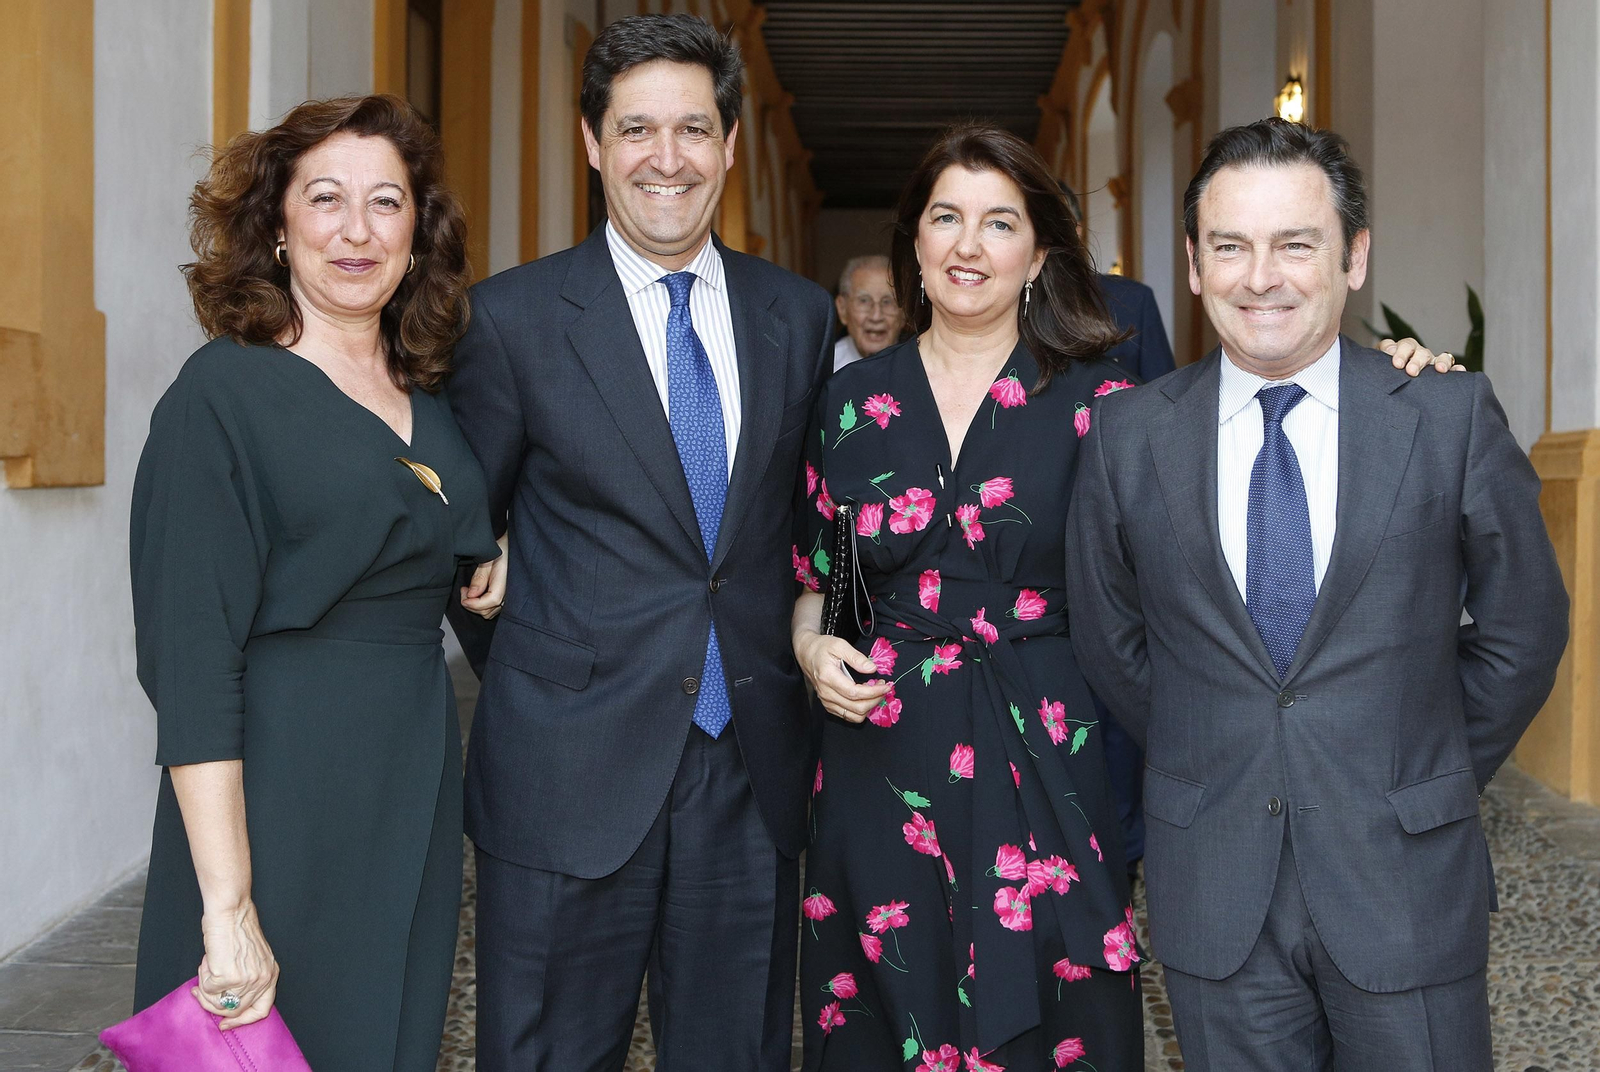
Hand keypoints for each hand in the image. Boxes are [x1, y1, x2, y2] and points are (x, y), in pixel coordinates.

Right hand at [194, 901, 277, 1028]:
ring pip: (217, 1003)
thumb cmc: (237, 928)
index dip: (242, 1021)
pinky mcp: (228, 977)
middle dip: (213, 1004)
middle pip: (235, 1010)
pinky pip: (207, 989)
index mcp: (270, 974)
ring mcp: (246, 980)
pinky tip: (208, 960)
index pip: (261, 1010)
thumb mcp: (253, 957)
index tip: (225, 1024)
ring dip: (206, 988)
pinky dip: (203, 976)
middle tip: (201, 992)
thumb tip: (226, 1000)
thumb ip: (247, 978)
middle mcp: (262, 980)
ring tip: (208, 967)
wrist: (230, 912)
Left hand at [461, 533, 508, 618]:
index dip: (473, 604)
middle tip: (464, 590)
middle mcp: (509, 594)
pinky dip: (484, 605)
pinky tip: (479, 594)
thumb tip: (471, 595)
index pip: (488, 602)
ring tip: (470, 591)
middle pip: (487, 611)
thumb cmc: (503, 549)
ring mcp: (509, 597)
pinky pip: (494, 608)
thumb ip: (479, 579)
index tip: (463, 597)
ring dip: (477, 606)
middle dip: (472, 604)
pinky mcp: (507, 597)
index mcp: (504, 584)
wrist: (513, 546)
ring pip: (490, 612)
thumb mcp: (488, 560)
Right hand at [795, 630, 890, 722]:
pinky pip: (847, 716)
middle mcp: (826, 693)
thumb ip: (856, 657)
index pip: (855, 693)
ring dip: (869, 707)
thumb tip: (872, 669)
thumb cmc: (822, 647)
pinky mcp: (828, 705)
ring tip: (876, 693)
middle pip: (856, 708)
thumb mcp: (839, 645)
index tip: (886, 686)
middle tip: (884, 687)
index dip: (874, 692)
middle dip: (875, 700)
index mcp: (828, 678)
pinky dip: (860, 710)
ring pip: (853, 716)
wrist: (806, 653)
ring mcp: (826, 701)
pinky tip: (866, 697)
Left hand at [1381, 337, 1464, 375]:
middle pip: (1420, 351)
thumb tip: (1389, 351)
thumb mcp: (1378, 366)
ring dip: (1441, 361)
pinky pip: (1453, 368)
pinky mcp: (1443, 370)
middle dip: (1416, 360)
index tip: (1396, 363)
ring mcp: (1432, 361)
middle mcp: (1418, 353)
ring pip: (1440, 356)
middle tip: (1411, 371)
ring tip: (1440, 369)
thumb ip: (1381, 358)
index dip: (1399, 352)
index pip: (1402, 346)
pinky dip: (1456, 369)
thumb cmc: (1383, 374)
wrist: (1390, 386)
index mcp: (1402, 350)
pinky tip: (1460, 371)